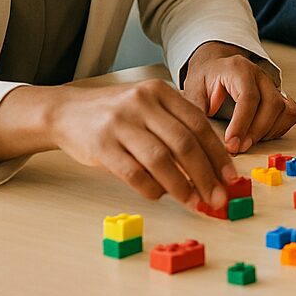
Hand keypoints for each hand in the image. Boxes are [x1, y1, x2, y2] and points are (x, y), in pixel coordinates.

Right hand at [48, 80, 239, 208]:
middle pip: (184, 143)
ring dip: (181, 187)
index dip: (217, 154)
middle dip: (205, 175)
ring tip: (194, 203)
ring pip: (161, 160)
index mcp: (160, 92)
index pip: (199, 124)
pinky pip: (133, 173)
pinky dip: (151, 188)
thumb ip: (176, 128)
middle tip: (217, 197)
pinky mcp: (101, 144)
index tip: (229, 177)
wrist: (66, 112)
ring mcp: (120, 122)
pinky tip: (160, 195)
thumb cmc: (116, 115)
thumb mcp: (149, 108)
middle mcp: (142, 103)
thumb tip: (211, 166)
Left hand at [181, 42, 295, 153]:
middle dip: (256, 132)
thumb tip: (201, 135)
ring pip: (284, 110)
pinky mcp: (280, 95)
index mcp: (238, 69)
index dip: (242, 123)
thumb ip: (197, 109)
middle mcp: (260, 75)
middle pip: (271, 105)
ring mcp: (272, 85)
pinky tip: (261, 134)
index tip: (232, 143)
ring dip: (268, 132)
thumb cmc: (207, 77)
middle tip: (238, 148)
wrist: (217, 66)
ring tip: (248, 142)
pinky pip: (291, 114)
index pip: (248, 97)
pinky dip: (279, 128)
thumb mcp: (193, 88)